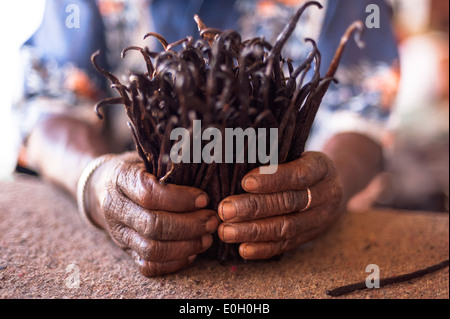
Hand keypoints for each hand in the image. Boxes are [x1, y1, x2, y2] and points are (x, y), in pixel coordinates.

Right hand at [88, 153, 218, 276]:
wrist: (101, 189)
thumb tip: (205, 160)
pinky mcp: (125, 251)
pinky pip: (149, 266)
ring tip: (207, 237)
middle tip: (212, 220)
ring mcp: (119, 233)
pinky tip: (193, 252)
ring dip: (186, 246)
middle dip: (189, 225)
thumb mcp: (147, 156)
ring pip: (152, 249)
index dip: (180, 199)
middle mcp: (115, 208)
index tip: (204, 199)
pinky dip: (174, 263)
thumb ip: (170, 161)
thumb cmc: (135, 169)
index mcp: (120, 179)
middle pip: (153, 225)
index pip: (149, 194)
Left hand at [217, 152, 342, 259]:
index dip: (272, 179)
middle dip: (253, 207)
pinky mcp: (309, 236)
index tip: (245, 182)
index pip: (298, 175)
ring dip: (253, 231)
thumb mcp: (296, 152)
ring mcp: (320, 219)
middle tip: (225, 209)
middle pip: (288, 203)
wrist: (332, 185)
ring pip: (286, 227)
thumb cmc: (301, 162)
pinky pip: (286, 245)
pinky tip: (242, 248)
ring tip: (226, 231)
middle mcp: (326, 194)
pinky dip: (263, 249)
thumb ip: (272, 157)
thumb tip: (235, 160)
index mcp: (321, 167)